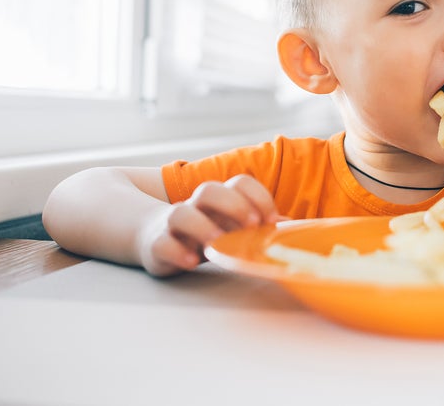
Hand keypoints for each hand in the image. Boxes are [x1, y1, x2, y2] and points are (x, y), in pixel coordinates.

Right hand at [136, 174, 283, 276]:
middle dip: (233, 204)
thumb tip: (289, 225)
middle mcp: (196, 205)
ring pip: (180, 212)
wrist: (154, 237)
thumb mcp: (232, 228)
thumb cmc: (204, 232)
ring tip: (218, 242)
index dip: (257, 196)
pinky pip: (163, 243)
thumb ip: (258, 225)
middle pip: (208, 189)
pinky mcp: (157, 244)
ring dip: (202, 226)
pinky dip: (177, 251)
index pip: (239, 183)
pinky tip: (192, 261)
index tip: (271, 219)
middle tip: (252, 226)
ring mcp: (174, 224)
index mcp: (220, 199)